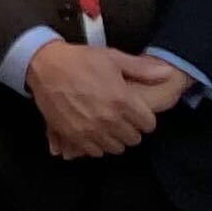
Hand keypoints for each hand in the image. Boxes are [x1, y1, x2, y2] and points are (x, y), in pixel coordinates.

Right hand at [27, 39, 170, 159]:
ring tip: (107, 124)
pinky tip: (93, 130)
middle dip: (130, 128)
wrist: (44, 65)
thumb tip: (167, 73)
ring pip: (116, 148)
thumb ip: (141, 69)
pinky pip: (96, 152)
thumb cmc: (79, 60)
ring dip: (114, 138)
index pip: (149, 124)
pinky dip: (97, 144)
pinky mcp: (74, 136)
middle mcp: (110, 119)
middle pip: (134, 139)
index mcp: (123, 100)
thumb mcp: (112, 57)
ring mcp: (91, 130)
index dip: (144, 117)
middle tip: (121, 116)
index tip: (135, 111)